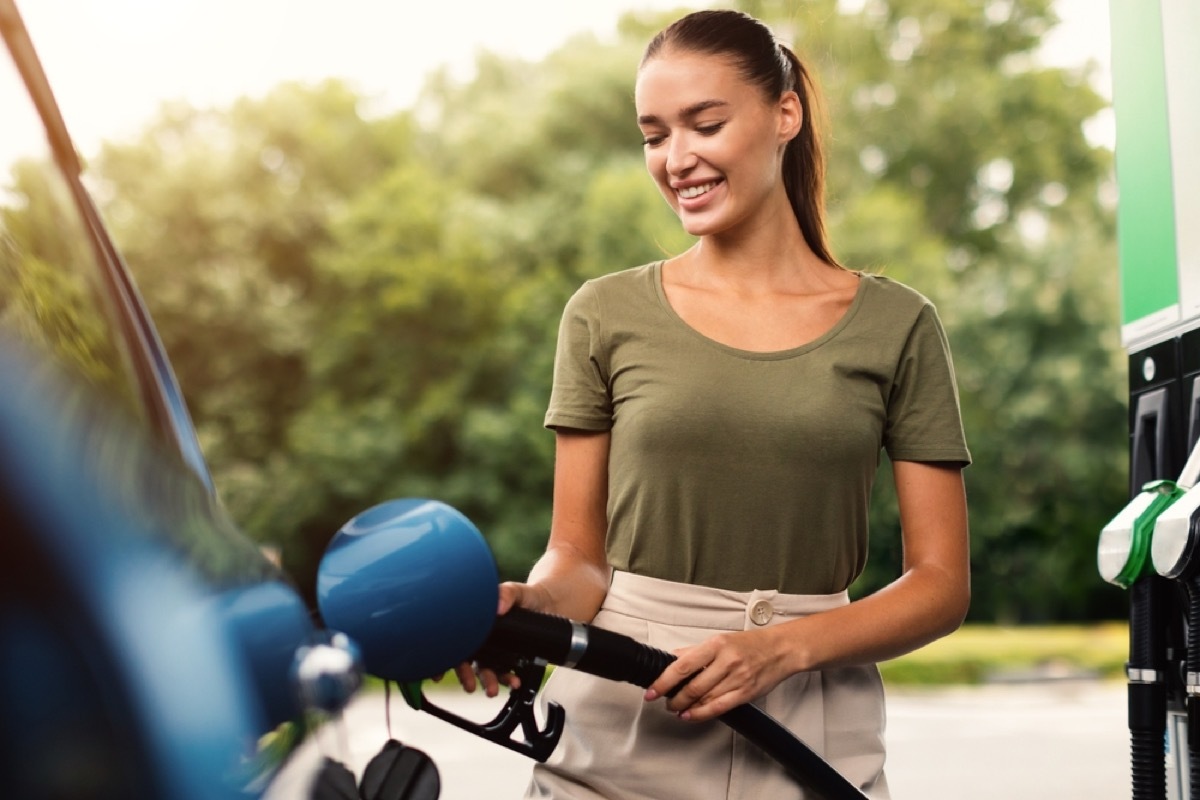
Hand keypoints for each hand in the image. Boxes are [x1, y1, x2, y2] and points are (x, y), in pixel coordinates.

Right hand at [446, 581, 553, 696]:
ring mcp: (495, 650)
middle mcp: (481, 638)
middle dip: (465, 676)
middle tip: (469, 686)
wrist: (550, 603)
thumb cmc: (527, 595)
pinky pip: (505, 671)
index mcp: (475, 622)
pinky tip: (515, 682)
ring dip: (487, 681)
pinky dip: (508, 679)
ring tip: (492, 690)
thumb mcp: (516, 590)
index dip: (444, 658)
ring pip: (484, 669)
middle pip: (467, 659)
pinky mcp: (510, 658)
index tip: (438, 673)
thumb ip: (507, 593)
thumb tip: (499, 607)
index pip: (454, 642)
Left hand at [643, 628, 789, 722]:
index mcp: (716, 644)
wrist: (781, 649)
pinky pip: (719, 708)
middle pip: (693, 686)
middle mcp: (726, 661)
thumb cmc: (751, 644)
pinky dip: (701, 714)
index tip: (652, 690)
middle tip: (665, 701)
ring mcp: (737, 678)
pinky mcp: (746, 692)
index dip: (664, 681)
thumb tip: (672, 658)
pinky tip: (691, 715)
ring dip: (686, 707)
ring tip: (676, 708)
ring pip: (704, 699)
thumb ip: (695, 651)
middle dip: (674, 698)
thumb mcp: (720, 639)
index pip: (683, 665)